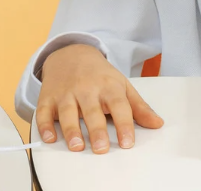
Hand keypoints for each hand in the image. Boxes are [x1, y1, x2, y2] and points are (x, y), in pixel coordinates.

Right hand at [36, 43, 163, 152]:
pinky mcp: (48, 96)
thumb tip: (157, 124)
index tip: (128, 142)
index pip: (118, 105)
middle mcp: (86, 89)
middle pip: (92, 110)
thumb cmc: (99, 75)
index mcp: (108, 86)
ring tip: (76, 146)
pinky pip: (44, 111)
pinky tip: (49, 137)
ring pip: (67, 111)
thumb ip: (138, 107)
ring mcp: (66, 92)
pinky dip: (44, 125)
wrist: (71, 53)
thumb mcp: (122, 85)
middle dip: (96, 130)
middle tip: (101, 148)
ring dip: (71, 129)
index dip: (124, 124)